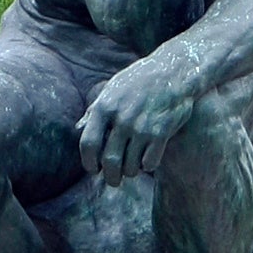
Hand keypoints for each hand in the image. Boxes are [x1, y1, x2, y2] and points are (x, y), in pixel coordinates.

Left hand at [79, 54, 198, 179]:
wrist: (174, 71)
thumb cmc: (139, 80)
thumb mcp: (112, 89)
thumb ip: (95, 110)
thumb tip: (78, 129)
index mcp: (105, 107)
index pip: (88, 144)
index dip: (88, 162)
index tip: (93, 170)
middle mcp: (122, 119)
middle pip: (109, 161)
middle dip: (110, 177)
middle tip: (113, 180)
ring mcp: (142, 127)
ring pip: (130, 167)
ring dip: (130, 173)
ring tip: (131, 170)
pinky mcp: (161, 133)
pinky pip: (150, 163)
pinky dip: (147, 166)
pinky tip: (148, 160)